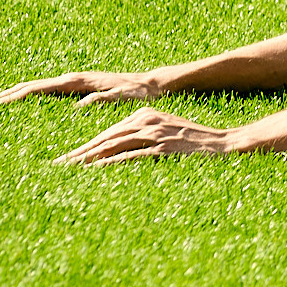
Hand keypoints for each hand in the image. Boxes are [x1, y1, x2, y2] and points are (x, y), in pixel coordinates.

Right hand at [0, 71, 163, 106]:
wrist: (154, 84)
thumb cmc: (140, 93)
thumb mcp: (123, 98)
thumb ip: (101, 100)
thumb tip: (76, 106)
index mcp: (80, 81)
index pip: (42, 87)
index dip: (19, 94)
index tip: (1, 101)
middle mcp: (76, 78)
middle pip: (36, 84)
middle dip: (13, 92)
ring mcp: (79, 81)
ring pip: (43, 86)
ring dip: (23, 92)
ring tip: (4, 101)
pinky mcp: (83, 86)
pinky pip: (54, 90)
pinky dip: (38, 94)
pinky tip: (33, 102)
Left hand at [54, 107, 232, 165]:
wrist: (225, 144)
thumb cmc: (196, 142)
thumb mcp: (167, 132)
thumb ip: (143, 136)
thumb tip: (118, 153)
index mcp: (146, 114)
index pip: (109, 132)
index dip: (86, 146)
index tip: (69, 158)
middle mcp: (147, 120)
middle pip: (106, 138)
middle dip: (81, 153)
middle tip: (60, 166)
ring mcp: (155, 134)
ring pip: (113, 146)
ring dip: (89, 159)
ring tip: (71, 171)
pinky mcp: (163, 149)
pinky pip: (131, 157)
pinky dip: (111, 164)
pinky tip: (96, 172)